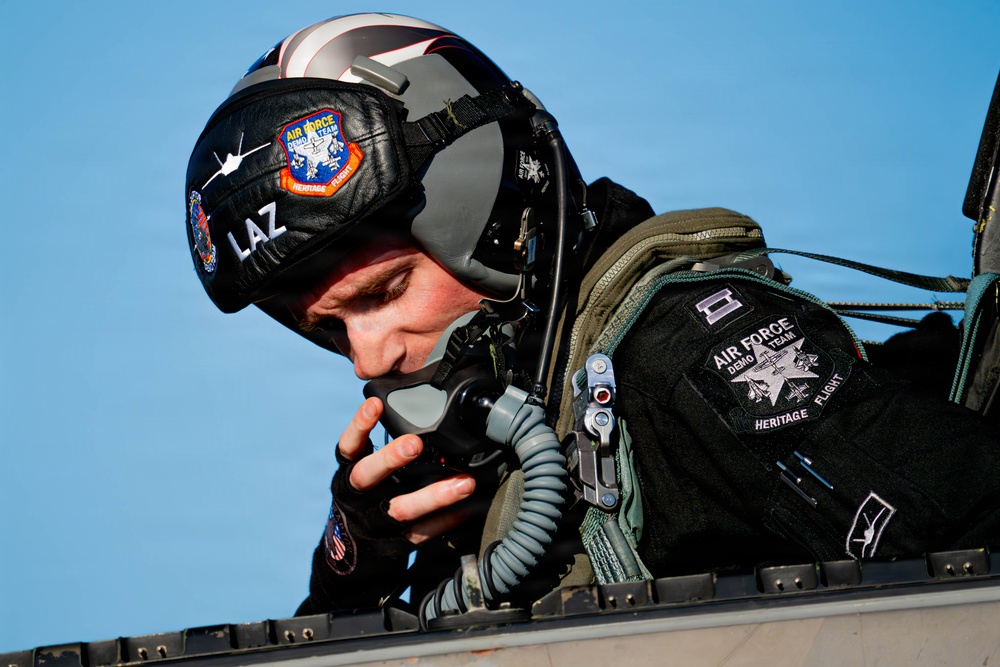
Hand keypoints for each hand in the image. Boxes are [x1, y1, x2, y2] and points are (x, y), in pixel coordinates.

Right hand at [339, 397, 476, 544]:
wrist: (352, 557)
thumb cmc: (365, 501)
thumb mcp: (364, 475)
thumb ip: (384, 453)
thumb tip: (422, 416)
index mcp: (348, 474)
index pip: (349, 446)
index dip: (359, 426)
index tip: (375, 404)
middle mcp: (357, 497)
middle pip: (367, 475)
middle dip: (390, 458)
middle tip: (414, 444)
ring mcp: (374, 523)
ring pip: (401, 509)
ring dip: (434, 495)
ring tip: (464, 483)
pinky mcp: (393, 544)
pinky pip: (421, 533)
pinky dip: (444, 521)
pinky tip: (466, 510)